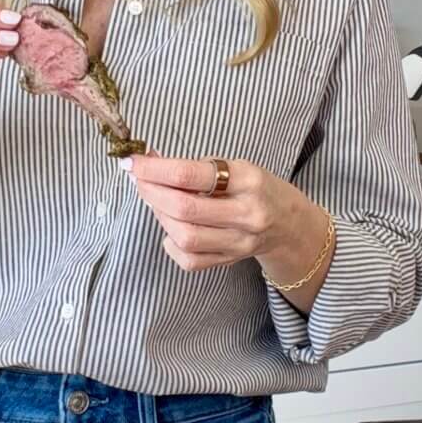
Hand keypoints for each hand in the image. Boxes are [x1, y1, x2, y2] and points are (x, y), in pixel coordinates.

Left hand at [126, 154, 323, 276]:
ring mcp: (239, 242)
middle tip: (139, 180)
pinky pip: (189, 260)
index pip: (191, 175)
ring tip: (156, 200)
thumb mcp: (236, 167)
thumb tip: (150, 161)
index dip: (155, 169)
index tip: (132, 162)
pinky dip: (171, 243)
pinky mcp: (230, 261)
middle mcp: (246, 213)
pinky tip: (171, 227)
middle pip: (184, 209)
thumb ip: (196, 168)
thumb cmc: (256, 188)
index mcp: (248, 180)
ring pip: (184, 236)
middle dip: (152, 192)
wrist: (288, 224)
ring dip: (160, 216)